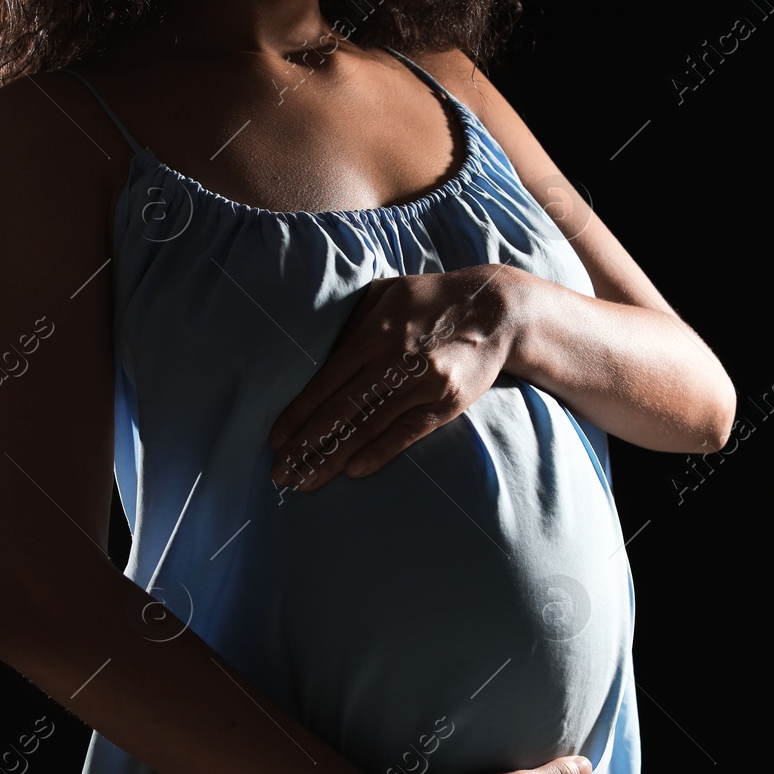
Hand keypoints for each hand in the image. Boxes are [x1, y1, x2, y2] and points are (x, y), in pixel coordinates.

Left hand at [269, 265, 526, 490]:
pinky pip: (407, 432)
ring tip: (307, 481)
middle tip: (281, 473)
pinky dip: (379, 453)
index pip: (327, 381)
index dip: (299, 414)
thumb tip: (315, 357)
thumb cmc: (431, 299)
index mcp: (375, 330)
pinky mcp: (447, 402)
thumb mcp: (386, 293)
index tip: (276, 439)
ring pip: (370, 427)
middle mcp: (397, 358)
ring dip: (334, 458)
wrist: (497, 310)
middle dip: (307, 445)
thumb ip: (351, 323)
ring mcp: (424, 383)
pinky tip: (353, 471)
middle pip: (343, 410)